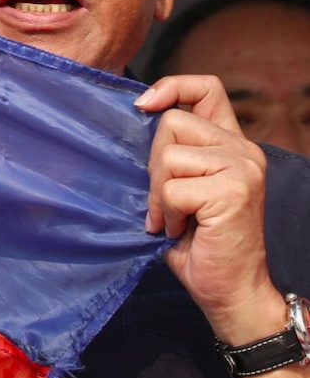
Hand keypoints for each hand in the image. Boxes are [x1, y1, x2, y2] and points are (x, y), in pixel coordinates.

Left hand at [135, 75, 283, 343]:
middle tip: (165, 202)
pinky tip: (182, 230)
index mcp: (231, 143)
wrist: (228, 290)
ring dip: (159, 194)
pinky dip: (168, 213)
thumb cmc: (198, 243)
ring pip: (169, 157)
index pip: (206, 88)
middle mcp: (243, 149)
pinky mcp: (235, 190)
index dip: (171, 87)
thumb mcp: (180, 188)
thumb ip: (172, 155)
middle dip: (153, 164)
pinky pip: (174, 188)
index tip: (143, 106)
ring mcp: (243, 167)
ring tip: (174, 218)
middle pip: (172, 123)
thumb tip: (134, 121)